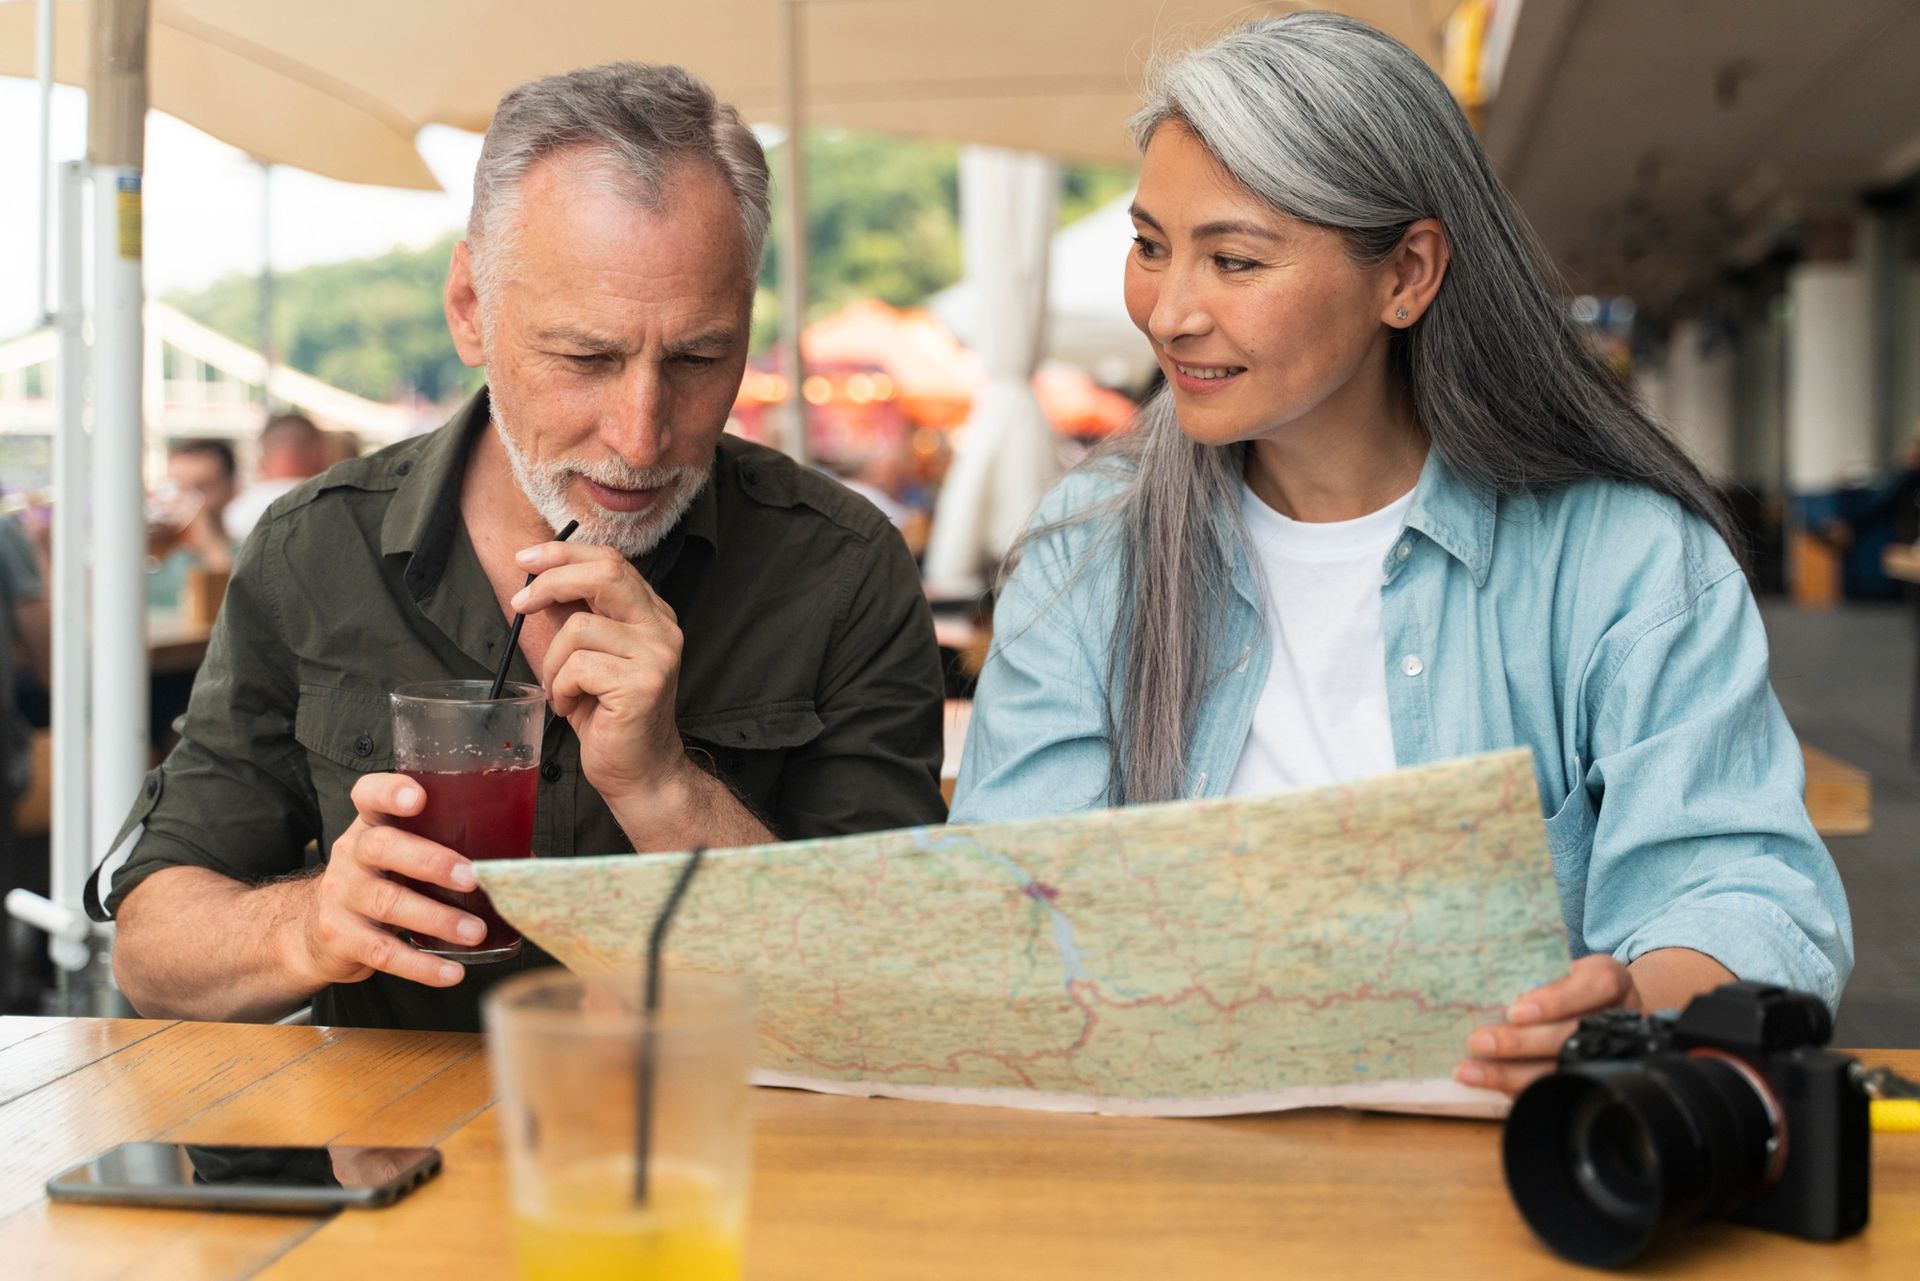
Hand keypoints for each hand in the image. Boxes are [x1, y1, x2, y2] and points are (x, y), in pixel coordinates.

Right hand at [294, 773, 482, 989]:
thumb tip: (522, 861)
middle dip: (431, 861)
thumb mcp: (400, 852)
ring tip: (475, 931)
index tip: (419, 797)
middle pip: (382, 847)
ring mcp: (341, 895)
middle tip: (472, 877)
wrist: (317, 926)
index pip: (369, 794)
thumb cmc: (381, 879)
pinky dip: (421, 965)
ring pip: (388, 903)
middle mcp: (351, 854)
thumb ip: (445, 845)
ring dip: (437, 919)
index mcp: (371, 824)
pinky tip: (451, 972)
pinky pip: (383, 952)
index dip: (390, 792)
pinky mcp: (340, 937)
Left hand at [512, 539, 691, 810]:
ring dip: (552, 662)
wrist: (640, 772)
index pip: (611, 561)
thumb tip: (539, 582)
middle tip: (521, 605)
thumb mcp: (586, 658)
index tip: (526, 561)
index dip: (564, 553)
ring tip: (559, 689)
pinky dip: (560, 688)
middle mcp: (662, 628)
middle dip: (552, 582)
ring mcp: (657, 655)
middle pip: (606, 573)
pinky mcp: (643, 684)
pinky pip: (578, 668)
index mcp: (652, 615)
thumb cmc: (609, 718)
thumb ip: (574, 617)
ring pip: (579, 628)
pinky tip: (570, 706)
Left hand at [1455, 954, 1641, 1095]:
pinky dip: (1518, 1089)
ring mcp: (1612, 1055)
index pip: (1596, 986)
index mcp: (1610, 981)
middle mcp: (1618, 1020)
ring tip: (1470, 1070)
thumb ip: (1528, 970)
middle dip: (1523, 1043)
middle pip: (1574, 1035)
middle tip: (1478, 1042)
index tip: (1515, 1011)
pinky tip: (1487, 1084)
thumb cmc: (1564, 979)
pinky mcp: (1594, 1081)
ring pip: (1565, 1071)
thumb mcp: (1557, 963)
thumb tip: (1472, 979)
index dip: (1556, 1001)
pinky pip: (1556, 1091)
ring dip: (1512, 1074)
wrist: (1594, 1006)